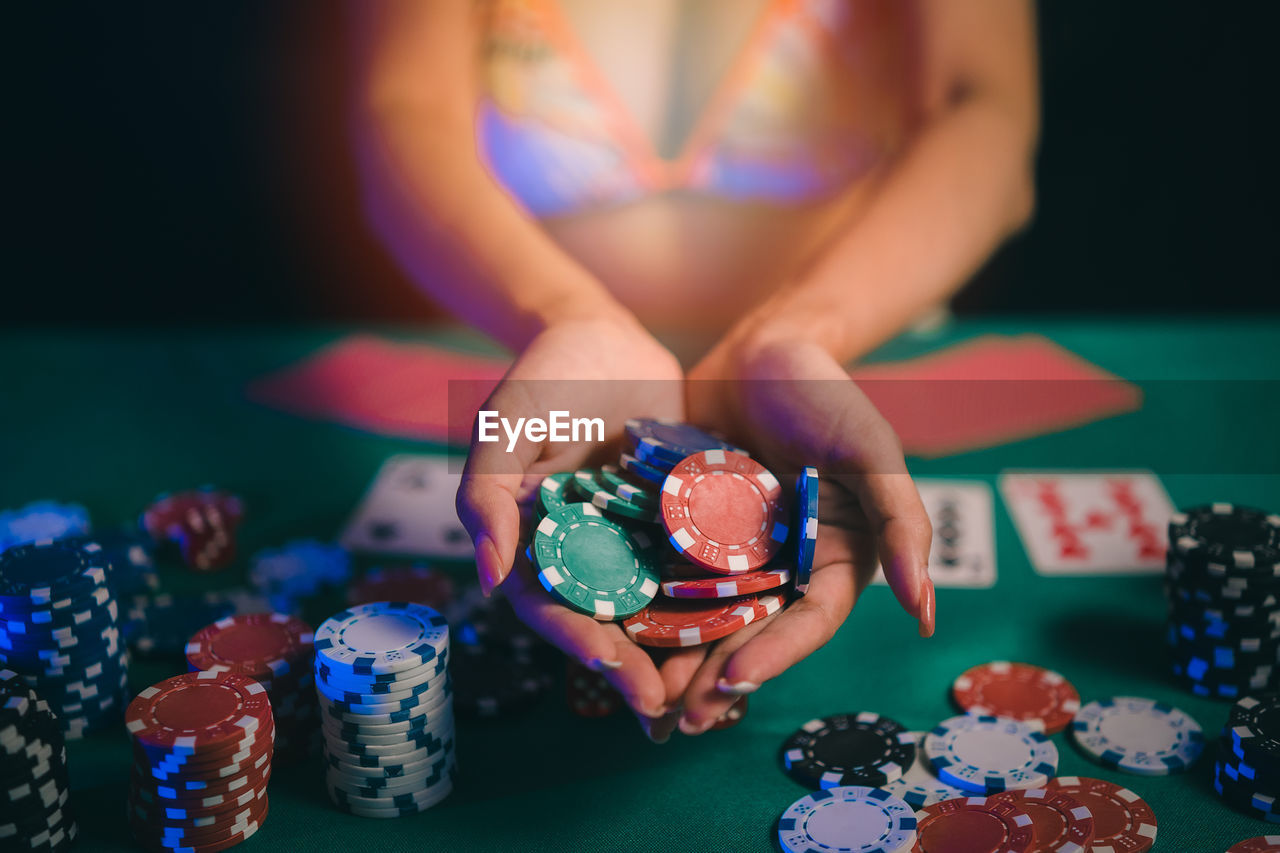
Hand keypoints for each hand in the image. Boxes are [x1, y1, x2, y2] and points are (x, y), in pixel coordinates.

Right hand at [455, 315, 690, 731]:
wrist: (604, 334)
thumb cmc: (542, 377)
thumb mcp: (504, 426)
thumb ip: (487, 496)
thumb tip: (490, 578)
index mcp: (538, 545)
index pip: (552, 607)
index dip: (577, 640)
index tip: (610, 666)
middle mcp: (588, 553)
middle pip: (608, 622)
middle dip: (634, 667)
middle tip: (666, 707)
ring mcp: (636, 539)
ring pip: (658, 606)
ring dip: (680, 650)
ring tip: (711, 690)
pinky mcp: (682, 519)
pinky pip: (701, 562)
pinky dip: (720, 595)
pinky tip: (751, 622)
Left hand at [661, 331, 933, 734]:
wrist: (759, 348)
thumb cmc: (825, 391)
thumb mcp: (871, 448)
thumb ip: (901, 521)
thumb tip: (927, 613)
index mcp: (836, 558)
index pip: (808, 621)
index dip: (775, 656)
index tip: (734, 681)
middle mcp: (785, 565)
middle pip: (754, 633)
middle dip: (717, 677)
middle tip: (676, 719)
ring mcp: (734, 553)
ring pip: (707, 618)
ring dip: (679, 660)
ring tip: (643, 697)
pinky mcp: (689, 533)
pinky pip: (668, 576)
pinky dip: (649, 608)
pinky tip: (616, 634)